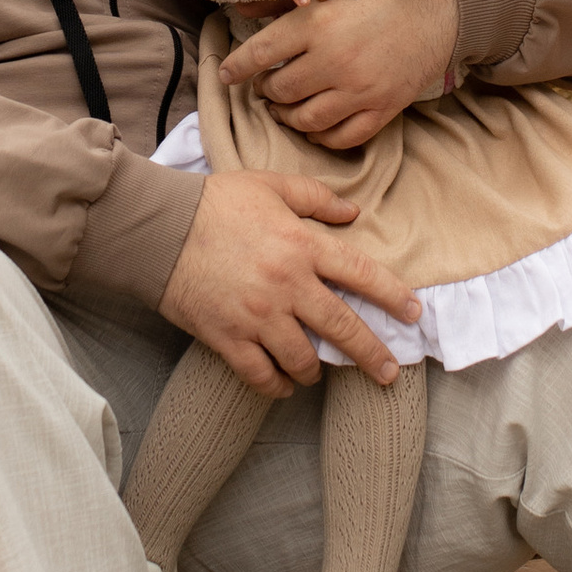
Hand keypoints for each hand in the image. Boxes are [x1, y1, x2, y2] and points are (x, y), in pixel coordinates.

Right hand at [159, 171, 419, 394]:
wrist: (158, 228)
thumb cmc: (214, 202)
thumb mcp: (270, 185)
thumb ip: (316, 197)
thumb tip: (353, 212)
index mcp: (302, 245)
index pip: (363, 275)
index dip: (394, 297)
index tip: (413, 314)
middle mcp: (287, 285)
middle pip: (343, 329)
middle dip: (372, 355)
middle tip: (389, 374)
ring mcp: (258, 316)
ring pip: (303, 360)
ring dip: (315, 371)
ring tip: (317, 373)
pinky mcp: (228, 338)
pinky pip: (261, 375)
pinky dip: (276, 386)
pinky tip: (282, 385)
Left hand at [218, 0, 457, 150]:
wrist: (440, 2)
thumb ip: (285, 0)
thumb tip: (241, 8)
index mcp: (315, 25)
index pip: (258, 54)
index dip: (236, 68)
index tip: (226, 74)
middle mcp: (332, 60)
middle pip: (278, 91)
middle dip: (265, 91)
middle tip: (265, 86)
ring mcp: (358, 89)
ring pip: (305, 119)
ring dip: (288, 116)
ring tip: (284, 109)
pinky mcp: (382, 107)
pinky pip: (341, 136)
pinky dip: (321, 135)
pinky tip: (315, 125)